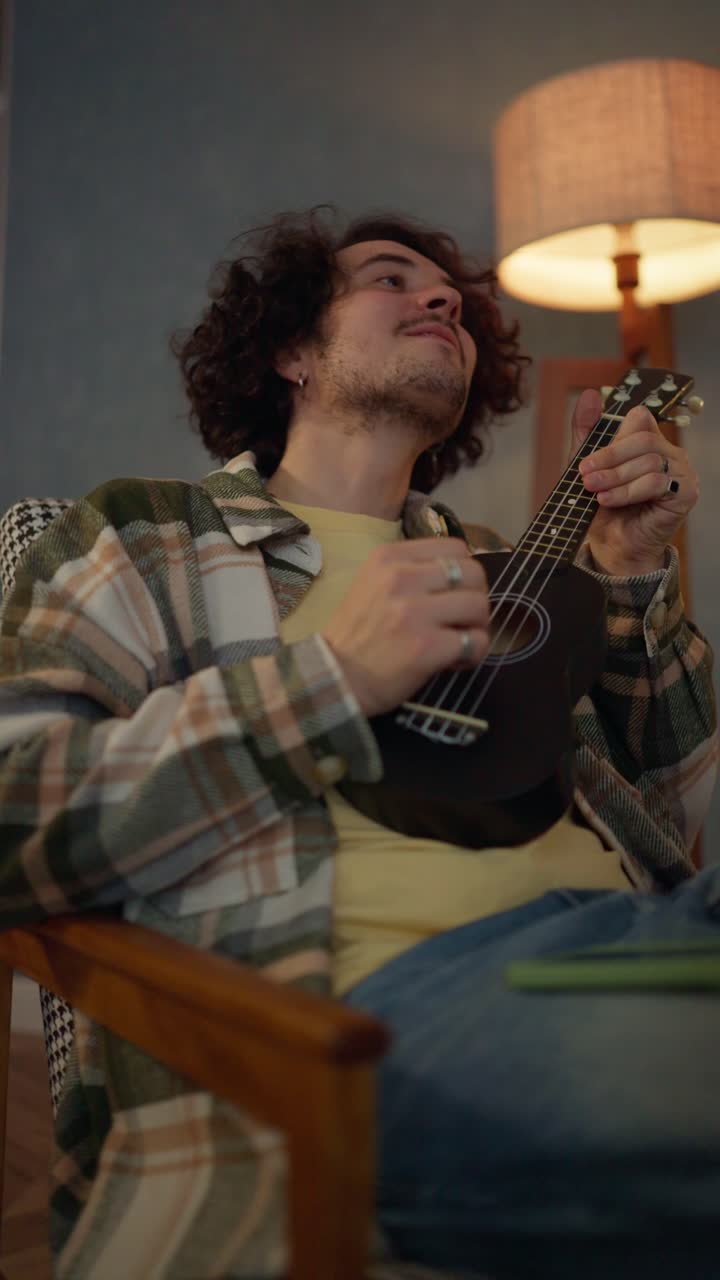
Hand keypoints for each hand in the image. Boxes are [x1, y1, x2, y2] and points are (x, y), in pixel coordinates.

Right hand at [322, 538, 489, 716]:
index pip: (455, 547)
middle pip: (473, 573)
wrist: (336, 676)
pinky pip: (476, 641)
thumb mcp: (373, 583)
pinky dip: (474, 652)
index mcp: (389, 558)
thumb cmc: (357, 633)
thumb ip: (412, 571)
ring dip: (477, 626)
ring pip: (479, 605)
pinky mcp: (428, 646)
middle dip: (475, 597)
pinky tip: (456, 660)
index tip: (453, 592)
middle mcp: (402, 578)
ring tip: (459, 640)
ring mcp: (415, 612)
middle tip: (461, 618)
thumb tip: (463, 570)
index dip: (463, 571)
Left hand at [570, 388, 699, 575]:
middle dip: (609, 457)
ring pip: (648, 461)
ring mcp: (682, 472)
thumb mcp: (590, 467)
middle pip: (643, 439)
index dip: (612, 436)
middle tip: (585, 475)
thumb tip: (589, 395)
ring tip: (594, 491)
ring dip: (615, 477)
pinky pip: (657, 482)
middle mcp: (670, 453)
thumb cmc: (606, 508)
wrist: (614, 546)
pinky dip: (628, 491)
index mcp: (650, 442)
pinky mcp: (686, 493)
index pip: (640, 418)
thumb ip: (587, 432)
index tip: (586, 459)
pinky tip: (609, 500)